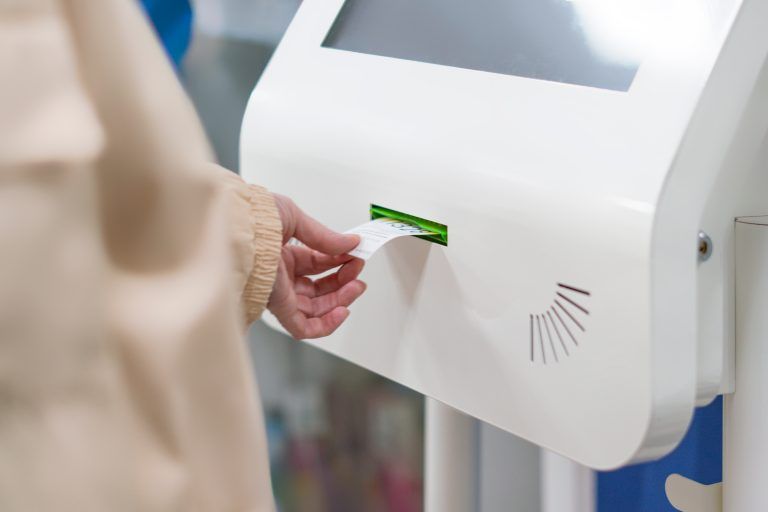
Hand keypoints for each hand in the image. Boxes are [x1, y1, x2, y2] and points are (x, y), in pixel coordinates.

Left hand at [268, 194, 365, 338]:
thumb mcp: (295, 219)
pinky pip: (303, 327)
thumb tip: (351, 243)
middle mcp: (281, 276)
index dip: (340, 262)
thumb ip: (324, 236)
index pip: (318, 265)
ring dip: (340, 301)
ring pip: (315, 309)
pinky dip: (326, 324)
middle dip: (343, 283)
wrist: (237, 226)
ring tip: (355, 288)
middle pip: (319, 289)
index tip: (356, 256)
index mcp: (282, 255)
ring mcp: (279, 293)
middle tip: (357, 274)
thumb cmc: (254, 217)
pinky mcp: (277, 307)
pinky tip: (342, 311)